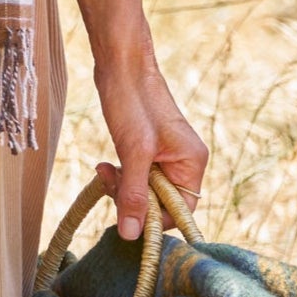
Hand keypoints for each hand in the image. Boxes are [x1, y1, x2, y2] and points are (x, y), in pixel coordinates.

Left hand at [91, 45, 207, 241]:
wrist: (120, 61)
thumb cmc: (133, 100)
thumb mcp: (133, 152)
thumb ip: (135, 194)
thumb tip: (131, 234)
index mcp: (192, 162)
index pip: (180, 211)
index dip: (153, 219)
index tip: (126, 214)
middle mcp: (184, 161)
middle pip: (162, 202)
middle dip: (132, 199)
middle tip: (108, 181)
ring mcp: (166, 154)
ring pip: (146, 190)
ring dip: (122, 186)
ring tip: (104, 168)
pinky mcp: (148, 148)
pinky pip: (137, 175)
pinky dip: (121, 174)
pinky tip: (105, 165)